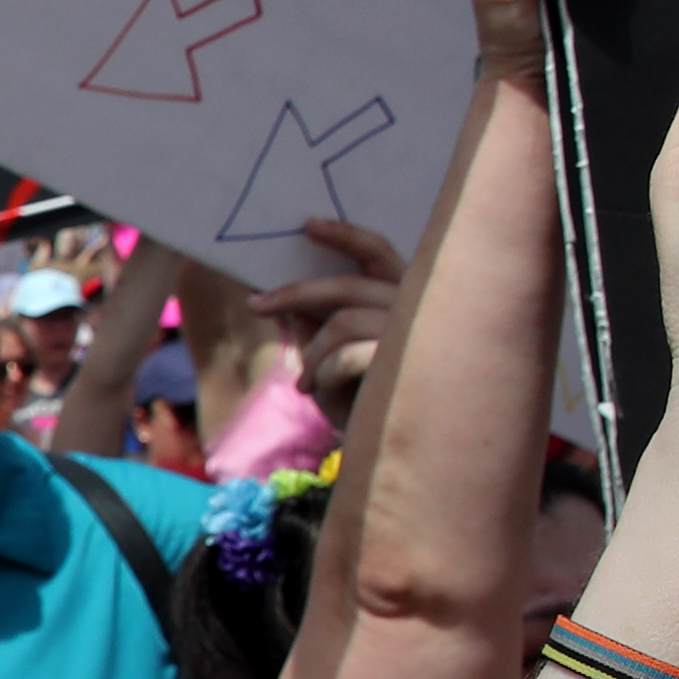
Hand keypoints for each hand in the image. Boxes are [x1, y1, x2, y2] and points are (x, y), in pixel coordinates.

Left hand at [250, 220, 406, 431]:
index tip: (308, 225)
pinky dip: (323, 371)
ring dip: (311, 352)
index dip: (346, 235)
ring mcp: (421, 334)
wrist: (404, 452)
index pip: (379, 252)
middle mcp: (421, 308)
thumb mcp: (333, 362)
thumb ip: (316, 329)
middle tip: (257, 304)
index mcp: (407, 299)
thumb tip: (285, 302)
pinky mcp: (413, 363)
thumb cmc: (370, 405)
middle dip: (295, 293)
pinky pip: (348, 354)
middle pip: (348, 285)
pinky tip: (316, 391)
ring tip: (304, 381)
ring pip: (342, 321)